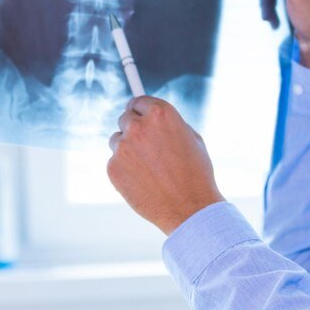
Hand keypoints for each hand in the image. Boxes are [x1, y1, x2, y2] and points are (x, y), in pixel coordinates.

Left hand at [107, 96, 223, 234]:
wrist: (189, 208)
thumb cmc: (196, 174)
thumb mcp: (191, 139)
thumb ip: (170, 124)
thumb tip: (153, 118)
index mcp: (161, 114)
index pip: (138, 101)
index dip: (140, 110)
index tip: (138, 115)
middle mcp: (139, 126)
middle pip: (125, 118)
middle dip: (133, 128)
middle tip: (143, 144)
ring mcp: (123, 147)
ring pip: (117, 141)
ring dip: (127, 149)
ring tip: (148, 169)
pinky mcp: (113, 168)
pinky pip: (115, 162)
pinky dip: (125, 170)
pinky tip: (143, 181)